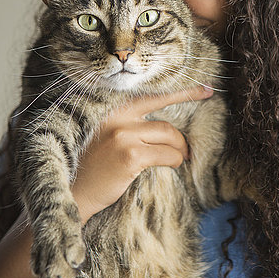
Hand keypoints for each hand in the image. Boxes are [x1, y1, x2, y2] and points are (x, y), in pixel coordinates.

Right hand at [71, 86, 212, 223]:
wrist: (74, 191)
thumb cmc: (91, 166)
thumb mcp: (105, 135)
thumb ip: (128, 124)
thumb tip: (164, 126)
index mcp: (112, 108)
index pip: (150, 93)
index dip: (179, 90)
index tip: (204, 87)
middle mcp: (117, 115)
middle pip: (163, 109)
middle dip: (187, 108)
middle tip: (204, 109)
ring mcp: (123, 134)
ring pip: (169, 135)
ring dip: (179, 149)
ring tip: (178, 158)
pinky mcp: (130, 155)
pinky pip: (168, 154)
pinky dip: (174, 161)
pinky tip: (170, 166)